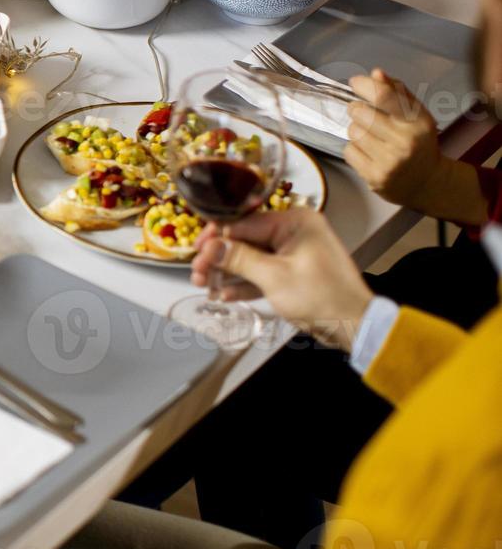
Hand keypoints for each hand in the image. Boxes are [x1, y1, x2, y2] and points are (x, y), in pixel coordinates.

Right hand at [190, 210, 371, 350]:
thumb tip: (209, 246)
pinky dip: (244, 282)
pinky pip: (261, 271)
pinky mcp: (292, 271)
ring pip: (250, 257)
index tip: (195, 251)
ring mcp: (293, 251)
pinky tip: (223, 293)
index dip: (216, 237)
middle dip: (219, 258)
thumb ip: (239, 258)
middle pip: (244, 239)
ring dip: (227, 272)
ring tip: (204, 285)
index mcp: (294, 221)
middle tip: (197, 273)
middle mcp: (293, 231)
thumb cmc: (321, 297)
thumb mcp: (274, 277)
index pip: (244, 221)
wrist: (353, 327)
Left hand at [345, 68, 487, 223]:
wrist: (428, 183)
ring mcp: (389, 162)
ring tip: (373, 137)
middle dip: (358, 110)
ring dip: (357, 130)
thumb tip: (376, 73)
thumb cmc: (418, 141)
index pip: (384, 96)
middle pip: (360, 112)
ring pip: (352, 131)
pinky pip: (348, 151)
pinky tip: (370, 153)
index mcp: (418, 121)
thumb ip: (397, 92)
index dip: (364, 85)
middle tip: (367, 116)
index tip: (356, 82)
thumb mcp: (416, 114)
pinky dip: (355, 149)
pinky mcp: (374, 177)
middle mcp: (405, 141)